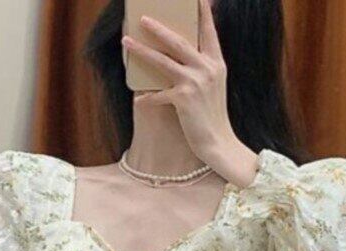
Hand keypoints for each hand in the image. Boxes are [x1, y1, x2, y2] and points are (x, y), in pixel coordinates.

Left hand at [123, 0, 258, 186]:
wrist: (218, 142)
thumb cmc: (213, 116)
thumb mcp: (214, 86)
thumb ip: (203, 68)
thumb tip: (185, 55)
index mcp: (216, 63)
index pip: (208, 32)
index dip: (202, 13)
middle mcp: (206, 69)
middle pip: (178, 42)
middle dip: (159, 28)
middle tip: (143, 18)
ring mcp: (195, 83)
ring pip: (163, 61)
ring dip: (142, 51)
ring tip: (127, 41)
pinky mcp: (183, 100)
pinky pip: (159, 95)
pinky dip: (148, 98)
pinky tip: (138, 99)